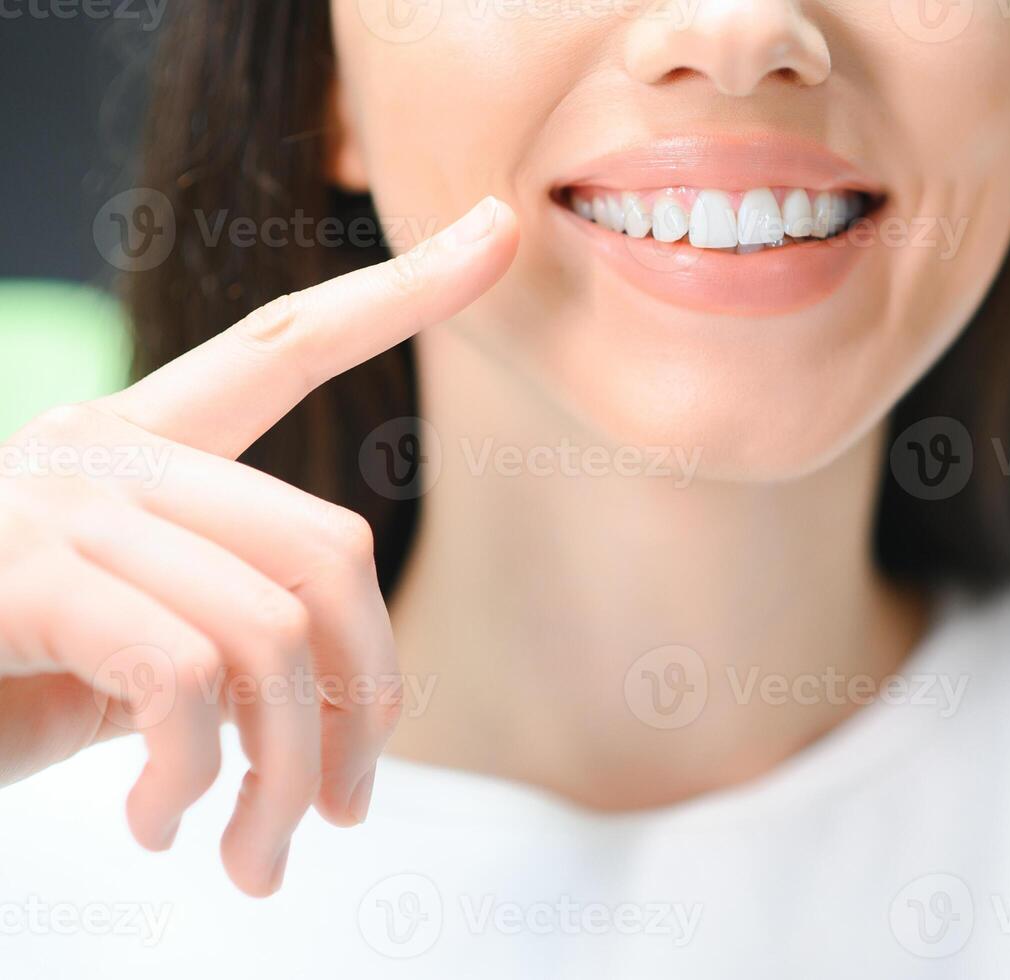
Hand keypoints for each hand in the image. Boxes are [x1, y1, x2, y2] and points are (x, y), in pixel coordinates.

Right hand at [0, 196, 517, 893]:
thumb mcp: (119, 658)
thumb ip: (218, 638)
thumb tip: (334, 707)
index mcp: (136, 449)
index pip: (287, 344)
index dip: (402, 289)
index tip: (498, 229)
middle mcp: (103, 451)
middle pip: (332, 548)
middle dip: (367, 701)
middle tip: (350, 806)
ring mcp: (61, 502)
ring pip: (275, 632)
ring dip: (284, 777)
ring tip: (253, 854)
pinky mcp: (27, 571)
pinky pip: (190, 676)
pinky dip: (194, 780)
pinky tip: (161, 824)